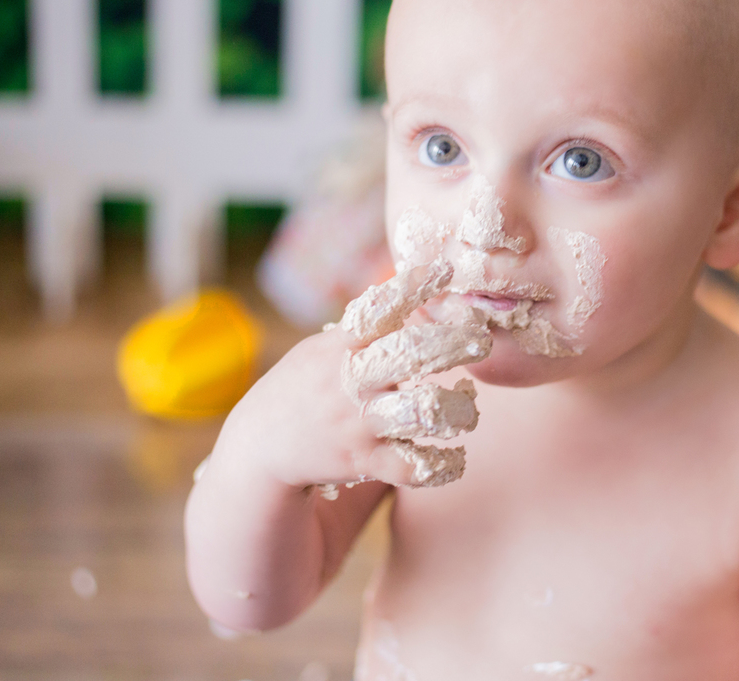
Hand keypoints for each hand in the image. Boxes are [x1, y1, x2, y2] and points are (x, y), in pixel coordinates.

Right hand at [221, 257, 490, 490]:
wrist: (257, 449)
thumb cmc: (302, 390)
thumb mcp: (319, 350)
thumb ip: (362, 329)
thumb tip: (410, 290)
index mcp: (342, 345)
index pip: (379, 308)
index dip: (413, 287)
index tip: (445, 271)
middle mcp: (352, 379)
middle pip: (413, 352)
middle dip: (453, 343)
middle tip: (482, 341)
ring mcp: (359, 422)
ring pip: (425, 412)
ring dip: (459, 411)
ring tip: (468, 410)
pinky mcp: (363, 462)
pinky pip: (416, 467)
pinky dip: (444, 464)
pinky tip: (455, 457)